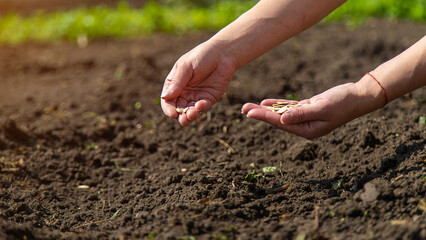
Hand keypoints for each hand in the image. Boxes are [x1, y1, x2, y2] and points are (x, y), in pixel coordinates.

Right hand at [161, 41, 236, 125]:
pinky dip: (200, 108)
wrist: (223, 54)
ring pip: (190, 111)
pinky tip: (200, 105)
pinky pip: (203, 107)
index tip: (173, 113)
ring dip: (190, 115)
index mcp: (174, 84)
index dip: (168, 109)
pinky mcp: (208, 98)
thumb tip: (165, 97)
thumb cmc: (201, 56)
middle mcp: (183, 92)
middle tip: (184, 119)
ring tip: (192, 115)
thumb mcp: (186, 67)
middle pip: (178, 109)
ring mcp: (196, 96)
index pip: (167, 101)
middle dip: (180, 116)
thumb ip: (177, 82)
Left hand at [241, 83, 364, 139]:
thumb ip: (301, 114)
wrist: (358, 96)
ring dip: (266, 109)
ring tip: (249, 106)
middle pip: (277, 120)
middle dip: (260, 114)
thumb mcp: (321, 108)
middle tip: (243, 109)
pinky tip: (266, 103)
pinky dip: (278, 105)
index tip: (249, 113)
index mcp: (307, 130)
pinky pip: (290, 108)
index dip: (264, 117)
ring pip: (282, 113)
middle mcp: (304, 126)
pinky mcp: (308, 109)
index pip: (281, 124)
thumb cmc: (343, 103)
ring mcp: (306, 118)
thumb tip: (282, 120)